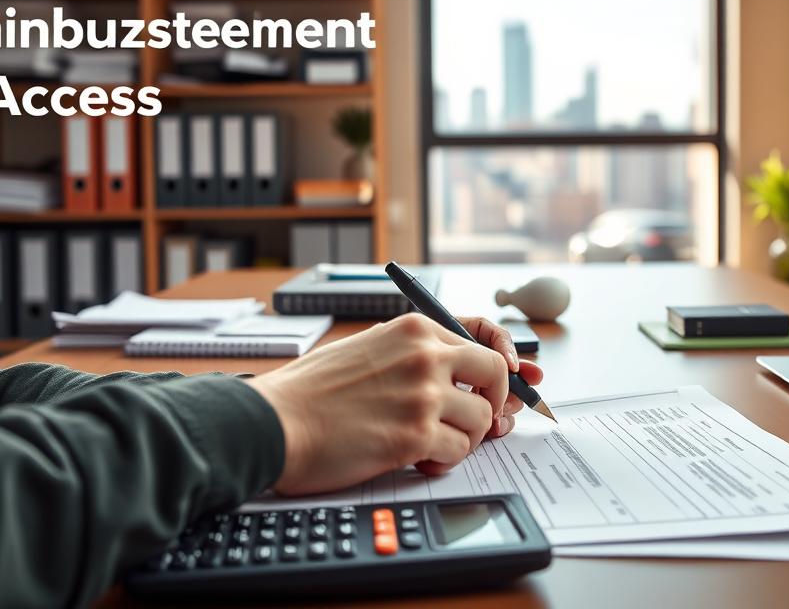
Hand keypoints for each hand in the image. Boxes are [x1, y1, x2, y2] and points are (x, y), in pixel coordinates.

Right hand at [245, 314, 543, 495]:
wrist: (274, 423)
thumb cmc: (309, 393)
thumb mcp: (367, 349)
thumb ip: (413, 356)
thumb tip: (461, 378)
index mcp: (412, 329)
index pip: (483, 334)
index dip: (505, 360)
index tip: (514, 377)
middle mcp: (425, 356)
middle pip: (497, 374)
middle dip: (495, 400)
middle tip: (479, 418)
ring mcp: (424, 395)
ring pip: (481, 419)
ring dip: (462, 437)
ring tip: (429, 442)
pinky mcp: (417, 435)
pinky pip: (458, 451)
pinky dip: (442, 460)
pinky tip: (416, 457)